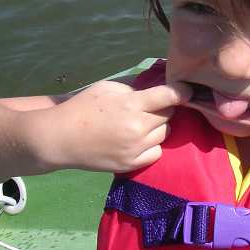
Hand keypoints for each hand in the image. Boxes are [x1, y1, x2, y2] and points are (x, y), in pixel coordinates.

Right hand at [34, 80, 191, 172]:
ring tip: (142, 123)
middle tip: (152, 106)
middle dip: (164, 108)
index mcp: (132, 104)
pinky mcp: (132, 164)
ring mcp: (135, 148)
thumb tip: (159, 85)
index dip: (182, 91)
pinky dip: (152, 145)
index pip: (169, 96)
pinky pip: (156, 152)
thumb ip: (135, 88)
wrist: (61, 138)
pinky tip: (139, 139)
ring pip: (164, 133)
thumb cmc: (83, 107)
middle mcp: (138, 128)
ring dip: (158, 126)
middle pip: (168, 115)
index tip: (188, 90)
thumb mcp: (108, 88)